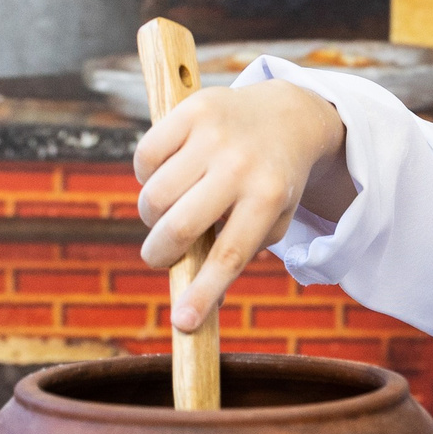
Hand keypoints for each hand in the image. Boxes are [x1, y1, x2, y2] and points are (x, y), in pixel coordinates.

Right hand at [133, 81, 351, 330]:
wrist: (288, 115)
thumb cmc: (272, 182)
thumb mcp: (273, 220)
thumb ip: (239, 255)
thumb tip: (199, 307)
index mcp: (267, 198)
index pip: (229, 256)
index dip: (203, 293)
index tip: (182, 323)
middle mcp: (241, 166)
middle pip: (180, 228)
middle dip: (159, 254)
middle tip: (159, 257)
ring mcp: (215, 135)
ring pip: (154, 196)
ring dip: (152, 215)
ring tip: (169, 211)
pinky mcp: (192, 110)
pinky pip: (144, 157)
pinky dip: (146, 175)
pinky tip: (166, 174)